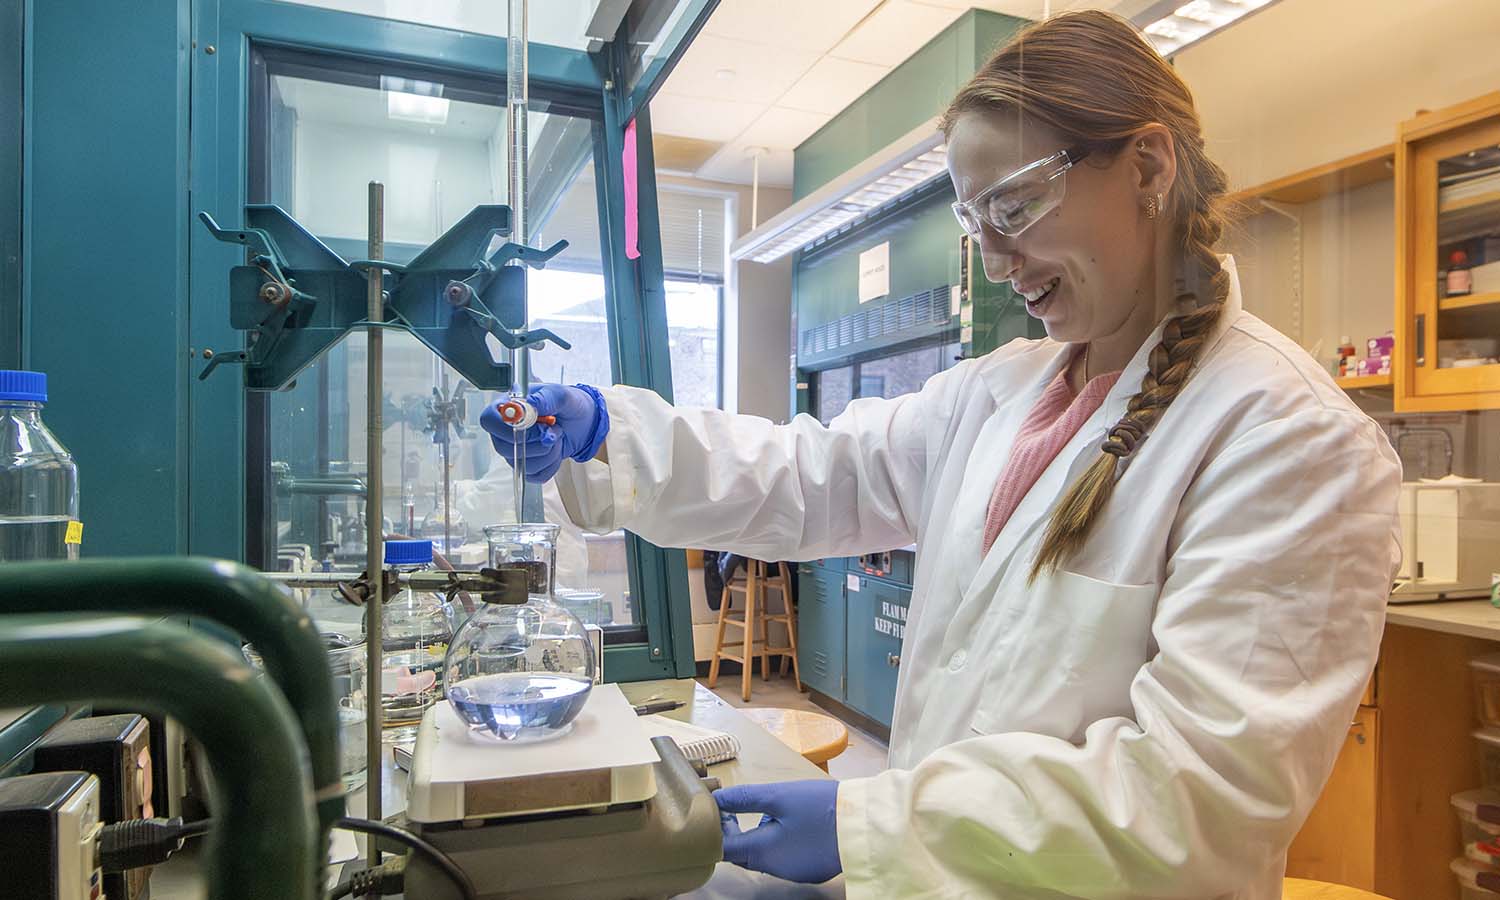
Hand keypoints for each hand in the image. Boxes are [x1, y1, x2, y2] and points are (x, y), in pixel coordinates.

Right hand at [478, 384, 608, 482]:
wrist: (582, 422)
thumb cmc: (568, 404)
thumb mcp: (561, 395)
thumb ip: (546, 398)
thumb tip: (531, 404)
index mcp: (507, 407)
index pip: (488, 420)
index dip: (506, 427)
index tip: (531, 425)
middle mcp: (506, 431)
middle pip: (503, 448)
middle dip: (535, 443)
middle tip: (553, 430)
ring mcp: (515, 450)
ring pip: (522, 464)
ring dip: (548, 452)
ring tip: (557, 436)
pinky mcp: (528, 466)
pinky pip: (535, 474)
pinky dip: (551, 464)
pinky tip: (556, 450)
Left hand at [714, 780, 840, 883]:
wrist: (867, 824)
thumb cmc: (822, 808)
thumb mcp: (779, 796)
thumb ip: (744, 799)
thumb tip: (716, 800)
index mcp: (763, 853)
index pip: (723, 848)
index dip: (715, 829)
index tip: (718, 808)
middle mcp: (776, 869)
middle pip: (742, 854)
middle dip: (735, 831)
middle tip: (737, 806)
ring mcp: (794, 873)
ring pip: (763, 856)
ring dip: (757, 836)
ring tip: (771, 810)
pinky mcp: (809, 870)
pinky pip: (783, 857)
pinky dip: (778, 842)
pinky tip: (792, 822)